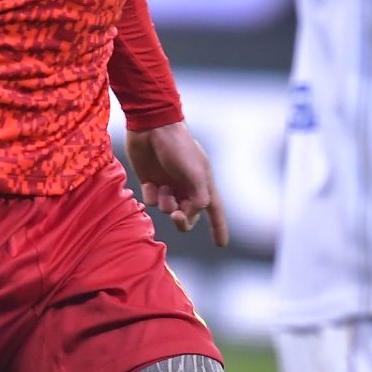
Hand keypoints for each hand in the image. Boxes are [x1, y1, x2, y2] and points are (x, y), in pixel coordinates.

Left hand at [127, 122, 228, 246]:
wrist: (152, 127)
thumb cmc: (179, 148)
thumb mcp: (196, 174)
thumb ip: (198, 199)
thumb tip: (190, 215)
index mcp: (203, 183)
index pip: (215, 210)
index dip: (219, 227)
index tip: (221, 244)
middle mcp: (186, 186)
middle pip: (188, 216)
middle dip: (183, 221)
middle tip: (177, 217)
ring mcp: (168, 184)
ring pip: (168, 210)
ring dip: (167, 204)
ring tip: (164, 190)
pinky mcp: (150, 181)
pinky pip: (151, 201)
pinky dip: (151, 197)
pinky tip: (150, 183)